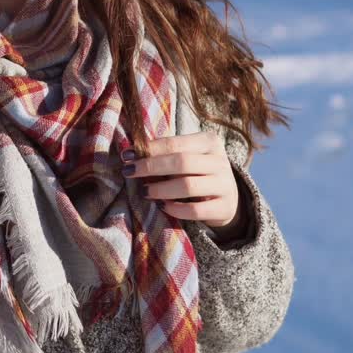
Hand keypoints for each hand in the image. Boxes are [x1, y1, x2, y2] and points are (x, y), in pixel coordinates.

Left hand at [121, 131, 243, 234]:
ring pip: (188, 186)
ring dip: (161, 189)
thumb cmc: (197, 172)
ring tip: (144, 192)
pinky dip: (175, 209)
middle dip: (150, 167)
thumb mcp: (187, 157)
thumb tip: (130, 153)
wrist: (227, 198)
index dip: (149, 149)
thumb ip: (165, 154)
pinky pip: (195, 210)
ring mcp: (225, 185)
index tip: (126, 155)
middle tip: (129, 172)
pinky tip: (162, 206)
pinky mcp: (225, 208)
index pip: (175, 143)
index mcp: (209, 142)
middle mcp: (220, 161)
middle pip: (181, 162)